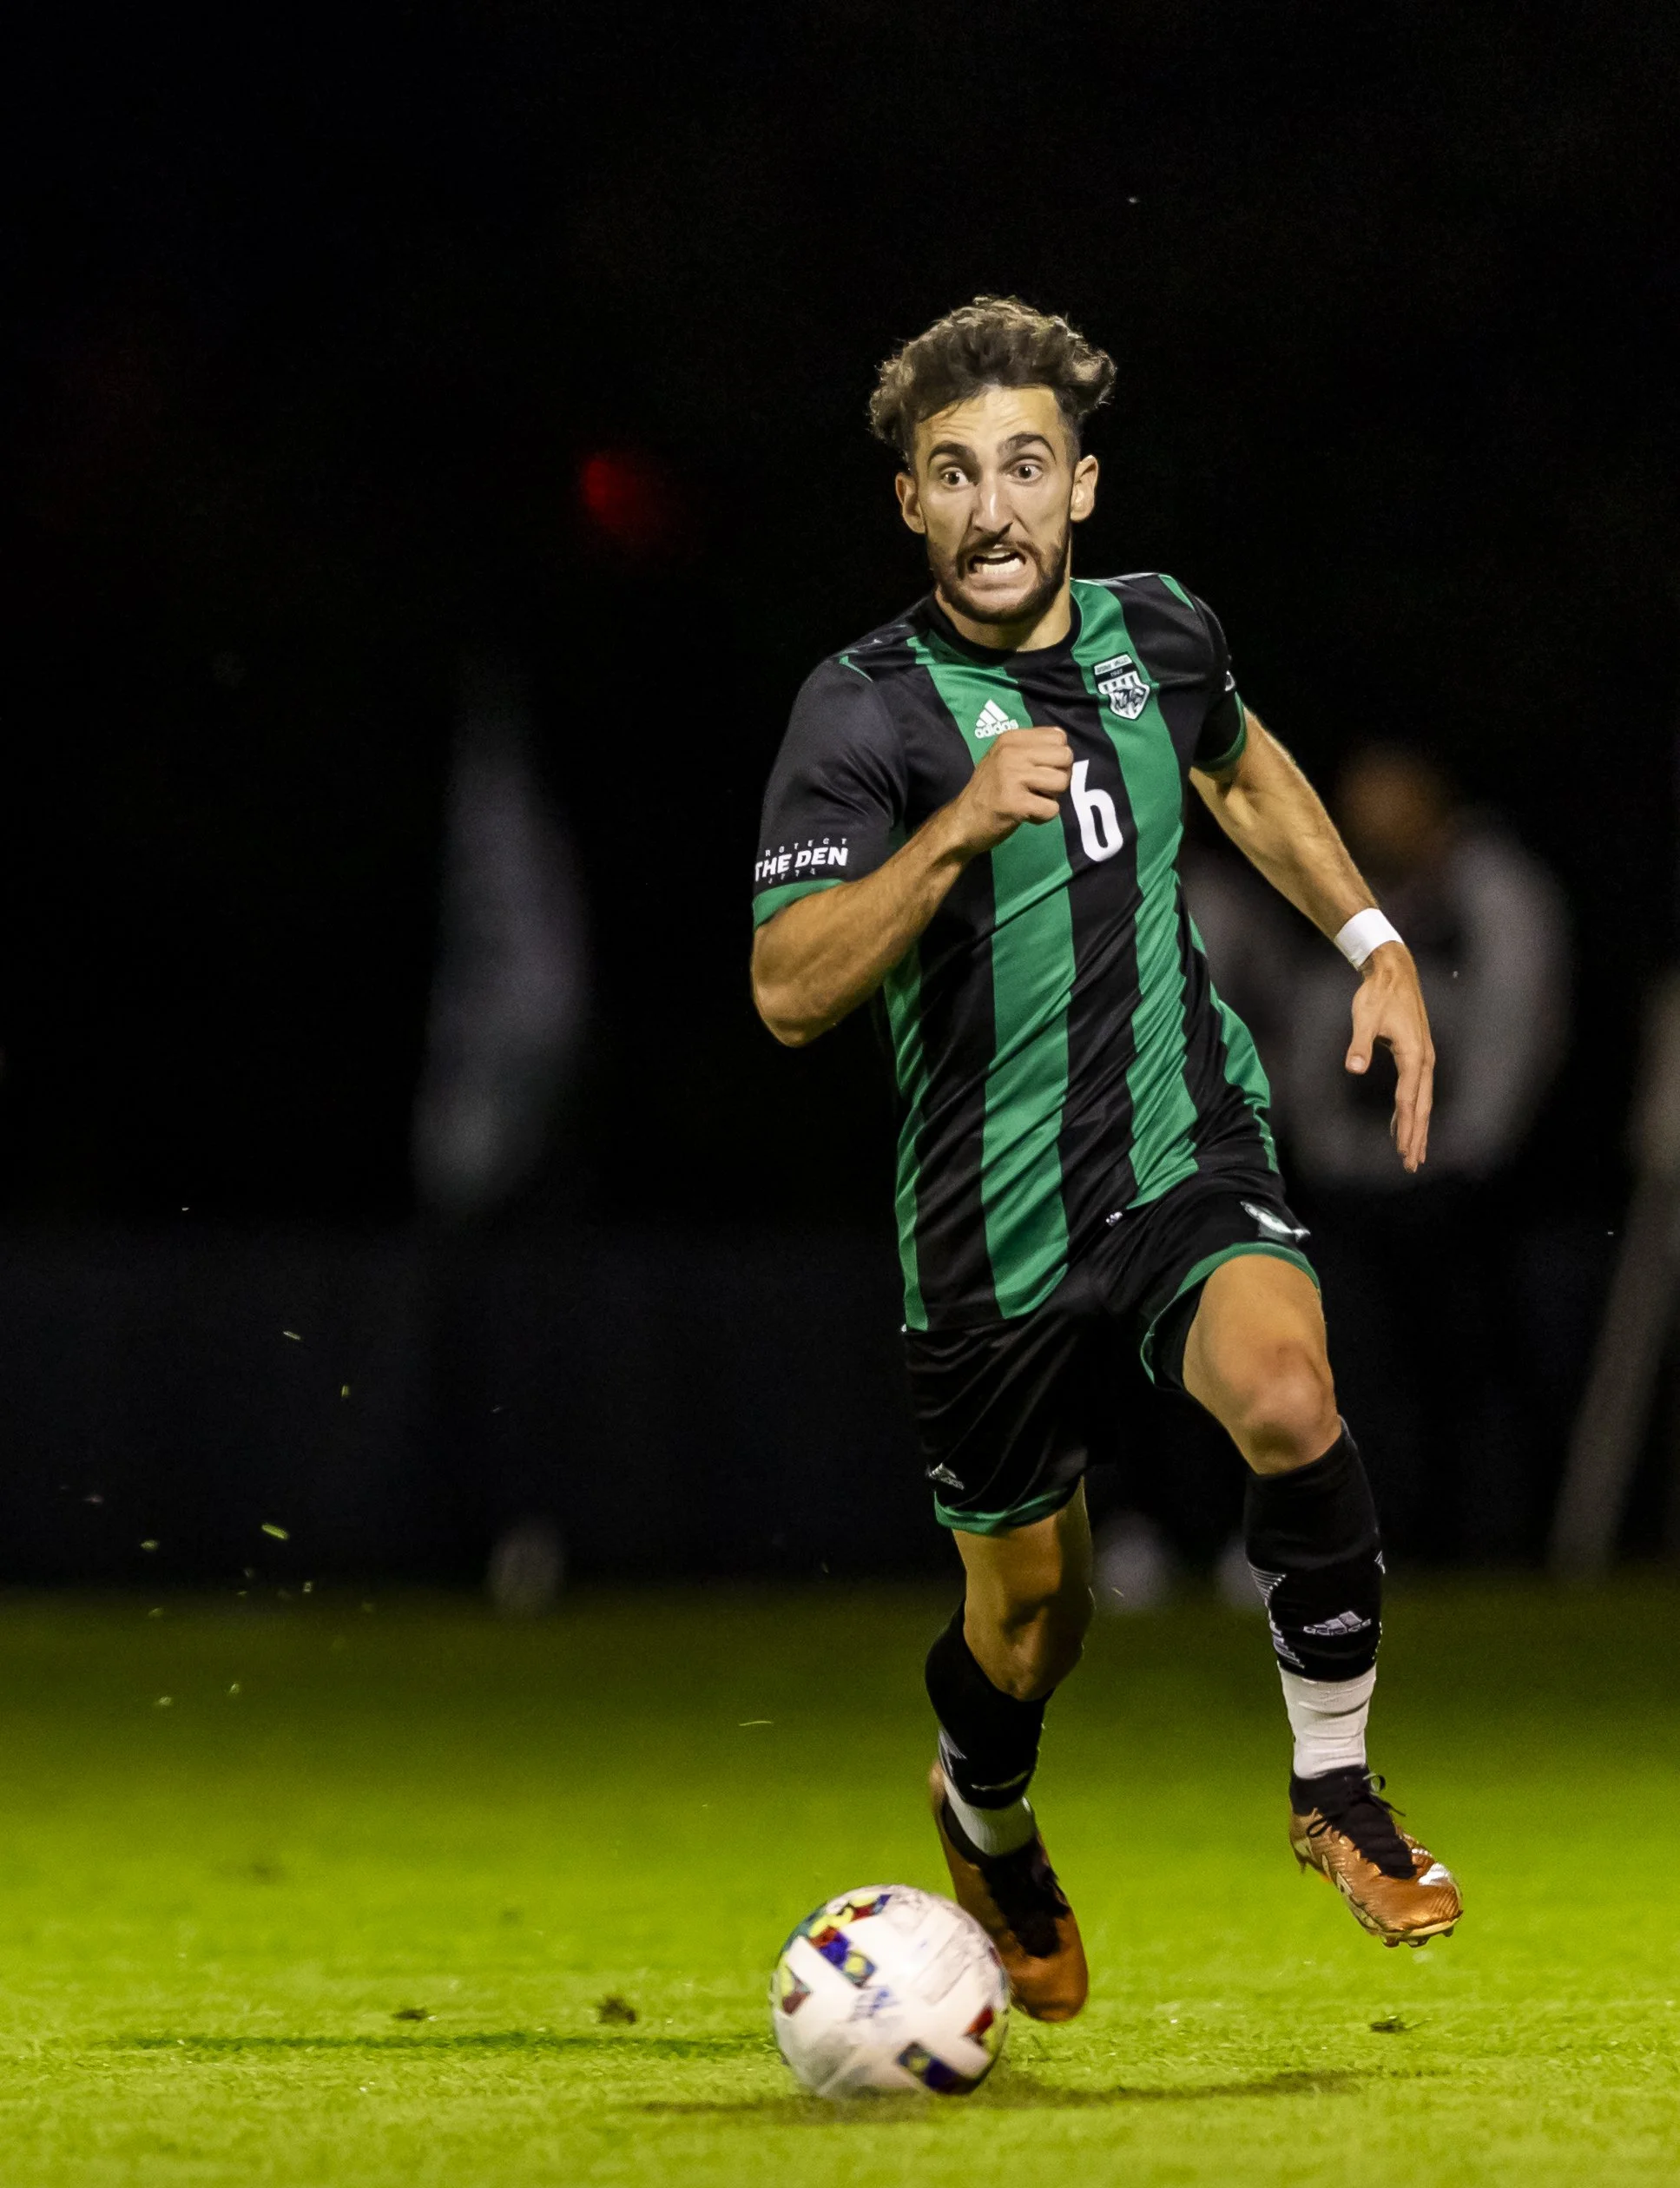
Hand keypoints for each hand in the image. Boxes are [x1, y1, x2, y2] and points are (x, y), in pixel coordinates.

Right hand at [944, 727, 1073, 858]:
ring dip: (1051, 797)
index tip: (1039, 771)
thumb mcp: (1005, 758)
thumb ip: (1032, 748)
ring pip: (1061, 782)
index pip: (1059, 737)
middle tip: (1039, 789)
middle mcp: (1011, 753)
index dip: (1057, 758)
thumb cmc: (989, 791)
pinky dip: (1043, 817)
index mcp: (1010, 739)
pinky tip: (1025, 815)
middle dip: (1059, 776)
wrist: (962, 822)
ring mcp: (1011, 777)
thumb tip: (1064, 744)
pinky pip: (1052, 809)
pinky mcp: (1014, 803)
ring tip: (1030, 800)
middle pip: (1065, 757)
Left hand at [1345, 941, 1433, 1171]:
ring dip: (1417, 1127)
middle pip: (1422, 1107)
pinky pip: (1417, 1090)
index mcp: (1414, 1056)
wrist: (1394, 972)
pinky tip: (1405, 1123)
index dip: (1405, 1127)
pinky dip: (1412, 1109)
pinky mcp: (1418, 1055)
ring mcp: (1424, 1058)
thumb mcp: (1364, 1017)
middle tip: (1413, 1164)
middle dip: (1417, 1137)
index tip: (1403, 1151)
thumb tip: (1353, 1067)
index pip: (1408, 1100)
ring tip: (1413, 1153)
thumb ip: (1359, 1044)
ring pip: (1423, 1101)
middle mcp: (1425, 1060)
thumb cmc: (1378, 995)